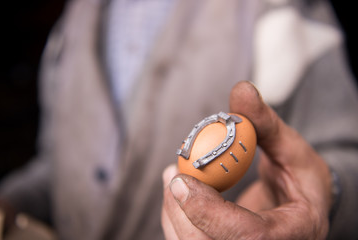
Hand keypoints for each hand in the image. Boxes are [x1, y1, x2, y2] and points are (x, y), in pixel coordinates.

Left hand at [161, 81, 332, 239]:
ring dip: (174, 213)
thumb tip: (241, 89)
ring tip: (173, 176)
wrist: (300, 205)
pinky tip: (177, 190)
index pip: (248, 236)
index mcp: (292, 232)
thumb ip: (264, 123)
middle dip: (181, 212)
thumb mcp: (291, 148)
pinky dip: (176, 217)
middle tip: (173, 174)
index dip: (209, 213)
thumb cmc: (300, 177)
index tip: (182, 180)